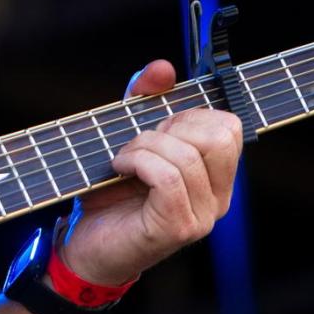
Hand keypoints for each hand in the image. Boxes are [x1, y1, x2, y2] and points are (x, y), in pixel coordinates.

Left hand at [56, 59, 242, 286]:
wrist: (84, 245)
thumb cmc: (109, 193)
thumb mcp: (129, 137)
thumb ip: (146, 100)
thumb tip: (164, 68)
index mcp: (215, 177)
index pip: (229, 126)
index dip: (189, 113)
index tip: (157, 128)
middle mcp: (218, 199)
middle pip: (219, 136)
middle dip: (171, 127)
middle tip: (140, 144)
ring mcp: (202, 216)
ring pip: (189, 155)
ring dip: (145, 145)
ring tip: (123, 158)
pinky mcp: (177, 227)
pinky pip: (168, 177)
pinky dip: (138, 162)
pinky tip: (120, 167)